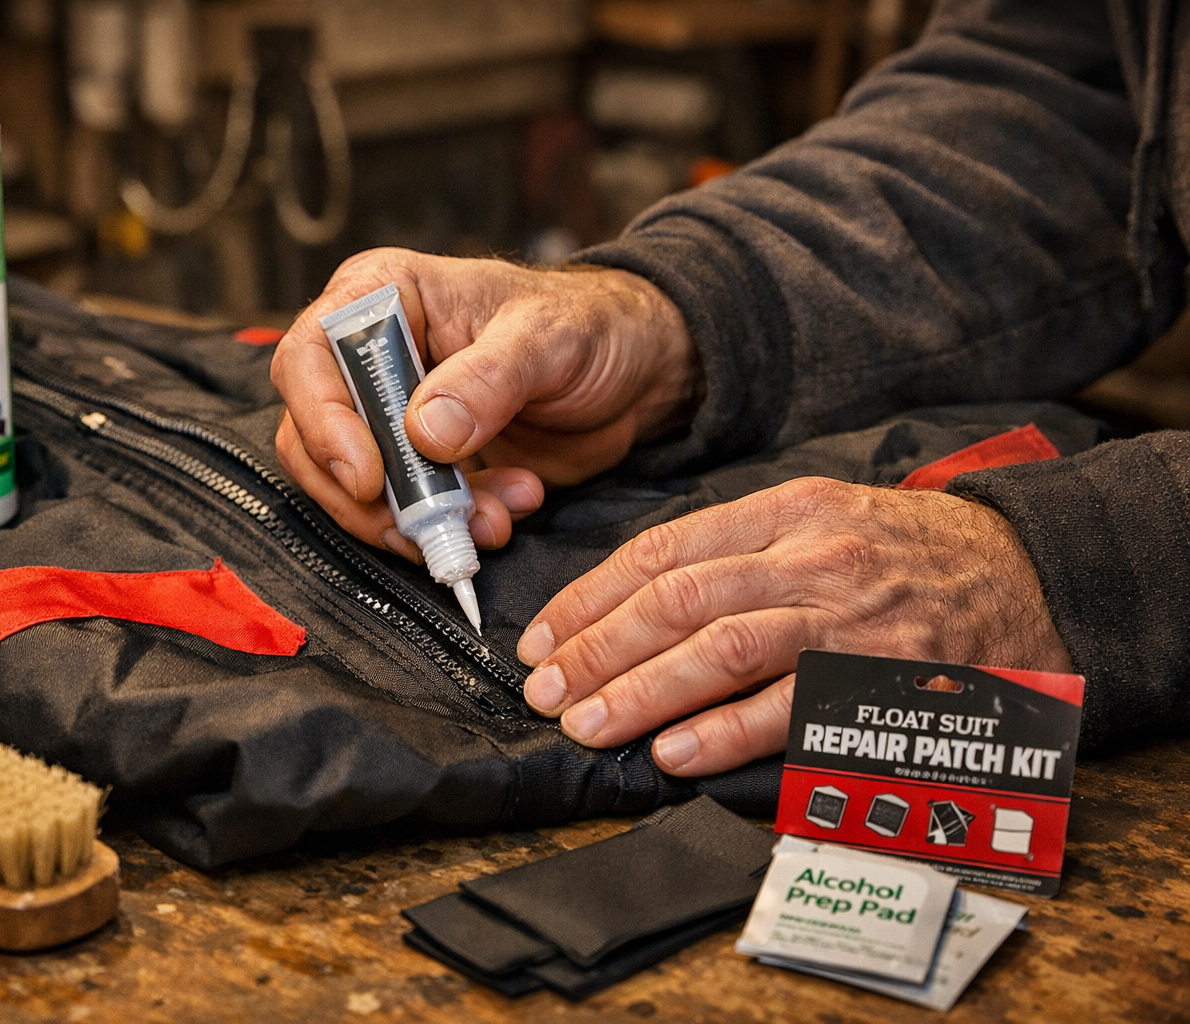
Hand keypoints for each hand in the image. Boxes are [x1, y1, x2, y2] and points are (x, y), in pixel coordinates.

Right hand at [271, 248, 699, 560]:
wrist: (633, 375)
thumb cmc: (590, 327)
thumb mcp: (549, 339)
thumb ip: (489, 378)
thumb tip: (425, 430)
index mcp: (383, 296)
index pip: (309, 357)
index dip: (323, 421)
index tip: (368, 477)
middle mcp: (370, 357)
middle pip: (311, 438)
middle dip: (367, 496)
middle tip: (427, 525)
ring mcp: (389, 419)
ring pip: (351, 490)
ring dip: (415, 522)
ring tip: (492, 519)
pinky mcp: (419, 470)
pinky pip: (403, 516)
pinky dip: (447, 531)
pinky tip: (505, 513)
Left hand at [515, 477, 1073, 775]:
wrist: (1026, 573)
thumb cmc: (906, 553)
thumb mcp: (820, 518)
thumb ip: (734, 548)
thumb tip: (633, 598)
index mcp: (785, 512)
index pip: (660, 551)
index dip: (589, 598)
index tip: (542, 637)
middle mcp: (809, 557)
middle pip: (677, 600)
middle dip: (597, 649)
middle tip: (546, 690)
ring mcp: (846, 618)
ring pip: (721, 649)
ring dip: (641, 691)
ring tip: (588, 724)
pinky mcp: (879, 677)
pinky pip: (790, 708)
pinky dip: (725, 731)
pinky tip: (674, 752)